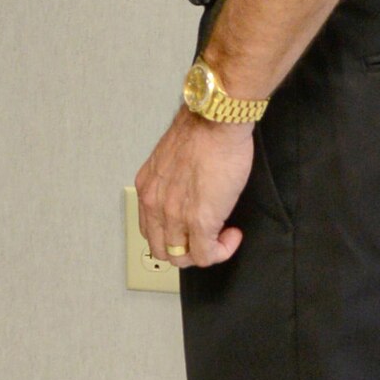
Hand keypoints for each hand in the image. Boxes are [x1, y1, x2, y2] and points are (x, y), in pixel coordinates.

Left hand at [135, 105, 253, 268]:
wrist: (216, 121)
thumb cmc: (201, 130)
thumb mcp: (172, 158)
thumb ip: (172, 181)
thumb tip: (187, 193)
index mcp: (147, 187)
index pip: (150, 229)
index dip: (172, 233)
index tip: (192, 225)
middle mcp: (154, 205)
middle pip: (162, 250)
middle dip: (186, 249)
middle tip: (207, 236)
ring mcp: (175, 216)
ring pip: (182, 258)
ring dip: (204, 252)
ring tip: (222, 235)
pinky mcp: (200, 222)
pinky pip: (207, 256)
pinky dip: (222, 251)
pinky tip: (233, 234)